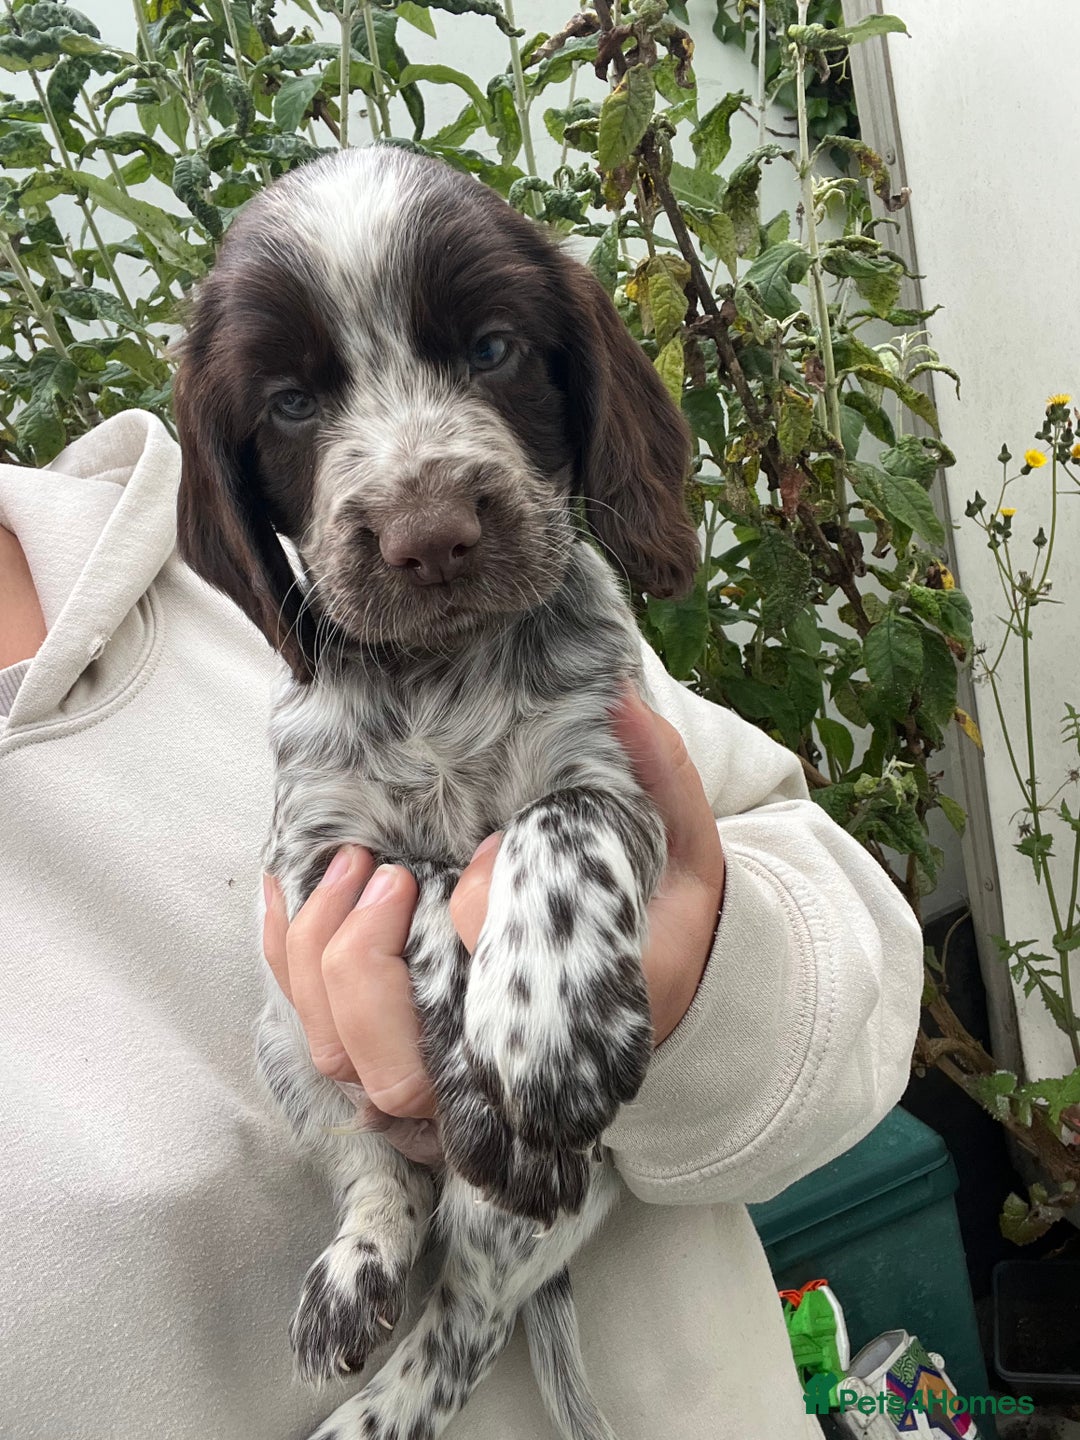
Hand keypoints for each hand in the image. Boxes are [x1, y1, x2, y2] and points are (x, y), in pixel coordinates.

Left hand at [262, 690, 726, 1140]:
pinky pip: (315, 1027)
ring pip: (340, 1057)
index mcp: (569, 1027)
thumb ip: (663, 780)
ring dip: (321, 958)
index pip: (499, 1010)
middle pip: (395, 1071)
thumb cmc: (663, 919)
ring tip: (355, 869)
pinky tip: (294, 882)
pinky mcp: (396, 1043)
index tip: (494, 842)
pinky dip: (289, 956)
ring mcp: (438, 1068)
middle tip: (390, 874)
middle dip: (365, 964)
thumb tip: (619, 704)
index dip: (481, 916)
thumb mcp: (684, 850)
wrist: (658, 982)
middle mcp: (494, 1070)